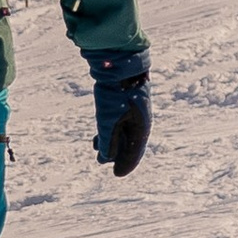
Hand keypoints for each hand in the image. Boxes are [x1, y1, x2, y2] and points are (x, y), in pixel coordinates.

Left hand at [89, 45, 150, 177]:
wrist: (120, 63)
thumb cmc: (117, 93)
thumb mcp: (109, 120)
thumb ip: (107, 141)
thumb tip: (105, 158)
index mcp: (141, 127)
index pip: (134, 152)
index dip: (125, 164)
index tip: (117, 174)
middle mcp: (139, 120)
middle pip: (128, 143)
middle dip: (116, 154)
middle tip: (105, 164)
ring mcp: (133, 110)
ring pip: (121, 131)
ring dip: (110, 141)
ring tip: (96, 148)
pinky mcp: (124, 101)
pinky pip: (117, 120)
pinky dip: (108, 129)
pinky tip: (98, 132)